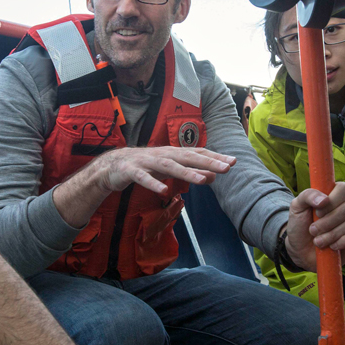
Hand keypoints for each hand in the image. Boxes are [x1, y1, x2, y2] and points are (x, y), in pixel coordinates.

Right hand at [95, 147, 235, 195]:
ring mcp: (146, 162)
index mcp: (172, 154)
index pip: (197, 153)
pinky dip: (154, 184)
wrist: (111, 166)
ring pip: (169, 166)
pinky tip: (164, 191)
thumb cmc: (144, 167)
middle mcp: (162, 155)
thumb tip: (212, 176)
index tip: (233, 162)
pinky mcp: (131, 171)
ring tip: (203, 180)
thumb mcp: (169, 170)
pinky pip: (144, 178)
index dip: (214, 157)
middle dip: (208, 162)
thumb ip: (190, 172)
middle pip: (187, 157)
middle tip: (227, 168)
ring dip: (186, 173)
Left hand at [284, 181, 344, 270]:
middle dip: (328, 222)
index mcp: (334, 194)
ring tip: (318, 241)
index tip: (318, 212)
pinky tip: (332, 246)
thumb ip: (308, 196)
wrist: (300, 249)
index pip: (344, 189)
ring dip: (332, 234)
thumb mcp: (297, 206)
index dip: (333, 200)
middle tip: (313, 230)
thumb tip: (324, 199)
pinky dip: (343, 242)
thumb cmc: (300, 224)